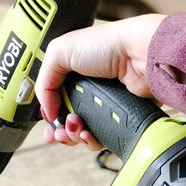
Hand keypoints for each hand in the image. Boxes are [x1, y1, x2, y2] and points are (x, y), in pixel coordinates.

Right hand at [36, 14, 164, 149]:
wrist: (141, 55)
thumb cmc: (108, 45)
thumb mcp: (60, 51)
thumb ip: (44, 81)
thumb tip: (47, 111)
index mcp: (71, 73)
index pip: (53, 99)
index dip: (48, 112)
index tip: (47, 121)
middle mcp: (87, 89)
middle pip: (65, 119)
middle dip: (59, 129)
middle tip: (58, 132)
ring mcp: (102, 104)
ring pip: (81, 132)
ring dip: (73, 135)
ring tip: (75, 128)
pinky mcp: (118, 117)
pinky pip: (100, 137)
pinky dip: (91, 140)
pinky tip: (88, 135)